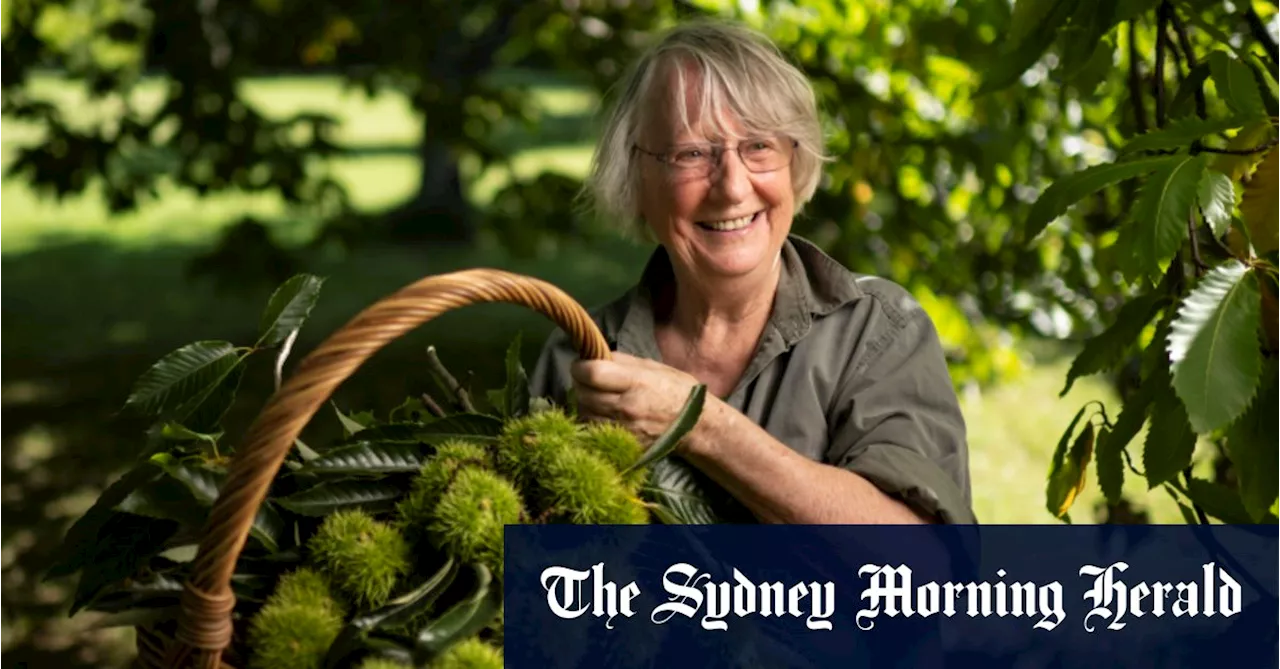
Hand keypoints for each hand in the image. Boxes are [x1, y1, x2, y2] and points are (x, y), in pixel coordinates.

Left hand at [569, 351, 702, 447]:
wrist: (696, 426)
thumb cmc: (676, 391)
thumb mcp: (653, 367)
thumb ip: (622, 362)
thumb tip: (594, 356)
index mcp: (636, 382)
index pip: (591, 373)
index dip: (580, 366)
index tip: (583, 364)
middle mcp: (627, 407)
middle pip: (582, 393)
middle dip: (581, 384)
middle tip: (589, 380)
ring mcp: (623, 429)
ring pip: (584, 413)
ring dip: (585, 403)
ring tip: (597, 397)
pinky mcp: (622, 444)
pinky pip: (593, 430)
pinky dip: (592, 420)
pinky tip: (602, 414)